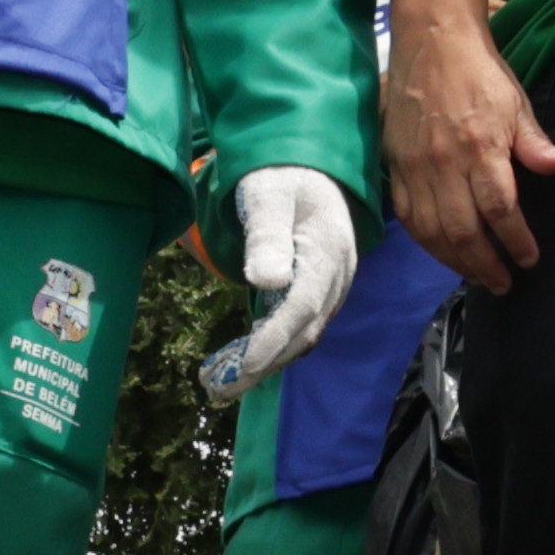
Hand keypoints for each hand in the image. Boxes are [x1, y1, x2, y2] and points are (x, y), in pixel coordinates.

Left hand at [215, 164, 358, 392]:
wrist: (310, 166)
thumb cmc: (281, 174)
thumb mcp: (268, 194)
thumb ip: (266, 234)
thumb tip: (266, 281)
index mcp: (327, 250)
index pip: (301, 306)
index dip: (273, 340)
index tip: (243, 366)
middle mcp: (337, 276)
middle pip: (304, 331)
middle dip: (264, 364)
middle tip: (217, 387)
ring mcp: (331, 286)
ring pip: (303, 335)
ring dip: (266, 362)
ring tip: (221, 382)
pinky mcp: (319, 291)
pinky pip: (300, 327)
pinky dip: (274, 347)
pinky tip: (244, 358)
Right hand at [375, 0, 554, 283]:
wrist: (431, 41)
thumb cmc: (480, 73)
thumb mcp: (517, 103)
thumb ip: (534, 143)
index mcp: (479, 146)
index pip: (499, 209)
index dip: (515, 241)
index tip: (529, 260)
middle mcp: (443, 163)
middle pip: (462, 231)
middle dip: (485, 265)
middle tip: (504, 284)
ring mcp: (415, 167)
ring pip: (432, 232)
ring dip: (455, 262)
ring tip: (477, 276)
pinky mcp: (394, 165)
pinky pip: (408, 216)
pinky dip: (426, 242)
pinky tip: (443, 253)